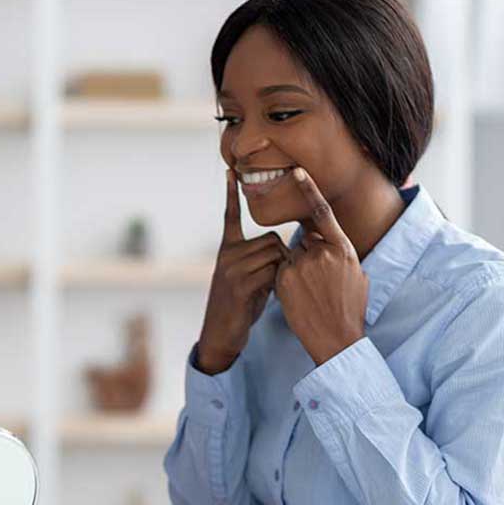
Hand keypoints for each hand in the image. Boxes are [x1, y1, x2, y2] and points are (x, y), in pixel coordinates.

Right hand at [197, 169, 288, 373]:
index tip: (229, 171)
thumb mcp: (247, 278)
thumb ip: (259, 259)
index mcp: (226, 250)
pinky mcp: (240, 284)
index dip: (230, 194)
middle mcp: (227, 255)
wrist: (220, 333)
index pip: (230, 216)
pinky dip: (278, 282)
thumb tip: (281, 248)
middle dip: (282, 257)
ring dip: (283, 271)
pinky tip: (267, 294)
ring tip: (269, 289)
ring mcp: (231, 269)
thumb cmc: (239, 306)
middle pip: (272, 239)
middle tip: (276, 279)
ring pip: (275, 254)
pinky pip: (273, 270)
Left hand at [275, 168, 368, 365]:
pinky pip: (280, 271)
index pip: (323, 213)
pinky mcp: (284, 278)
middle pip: (304, 242)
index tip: (297, 172)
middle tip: (318, 284)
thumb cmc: (349, 309)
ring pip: (290, 258)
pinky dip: (285, 283)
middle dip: (306, 258)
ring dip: (295, 272)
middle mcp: (322, 252)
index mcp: (343, 248)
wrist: (336, 338)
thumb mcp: (356, 275)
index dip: (309, 191)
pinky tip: (299, 298)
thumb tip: (330, 243)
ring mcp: (301, 265)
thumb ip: (340, 254)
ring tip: (310, 294)